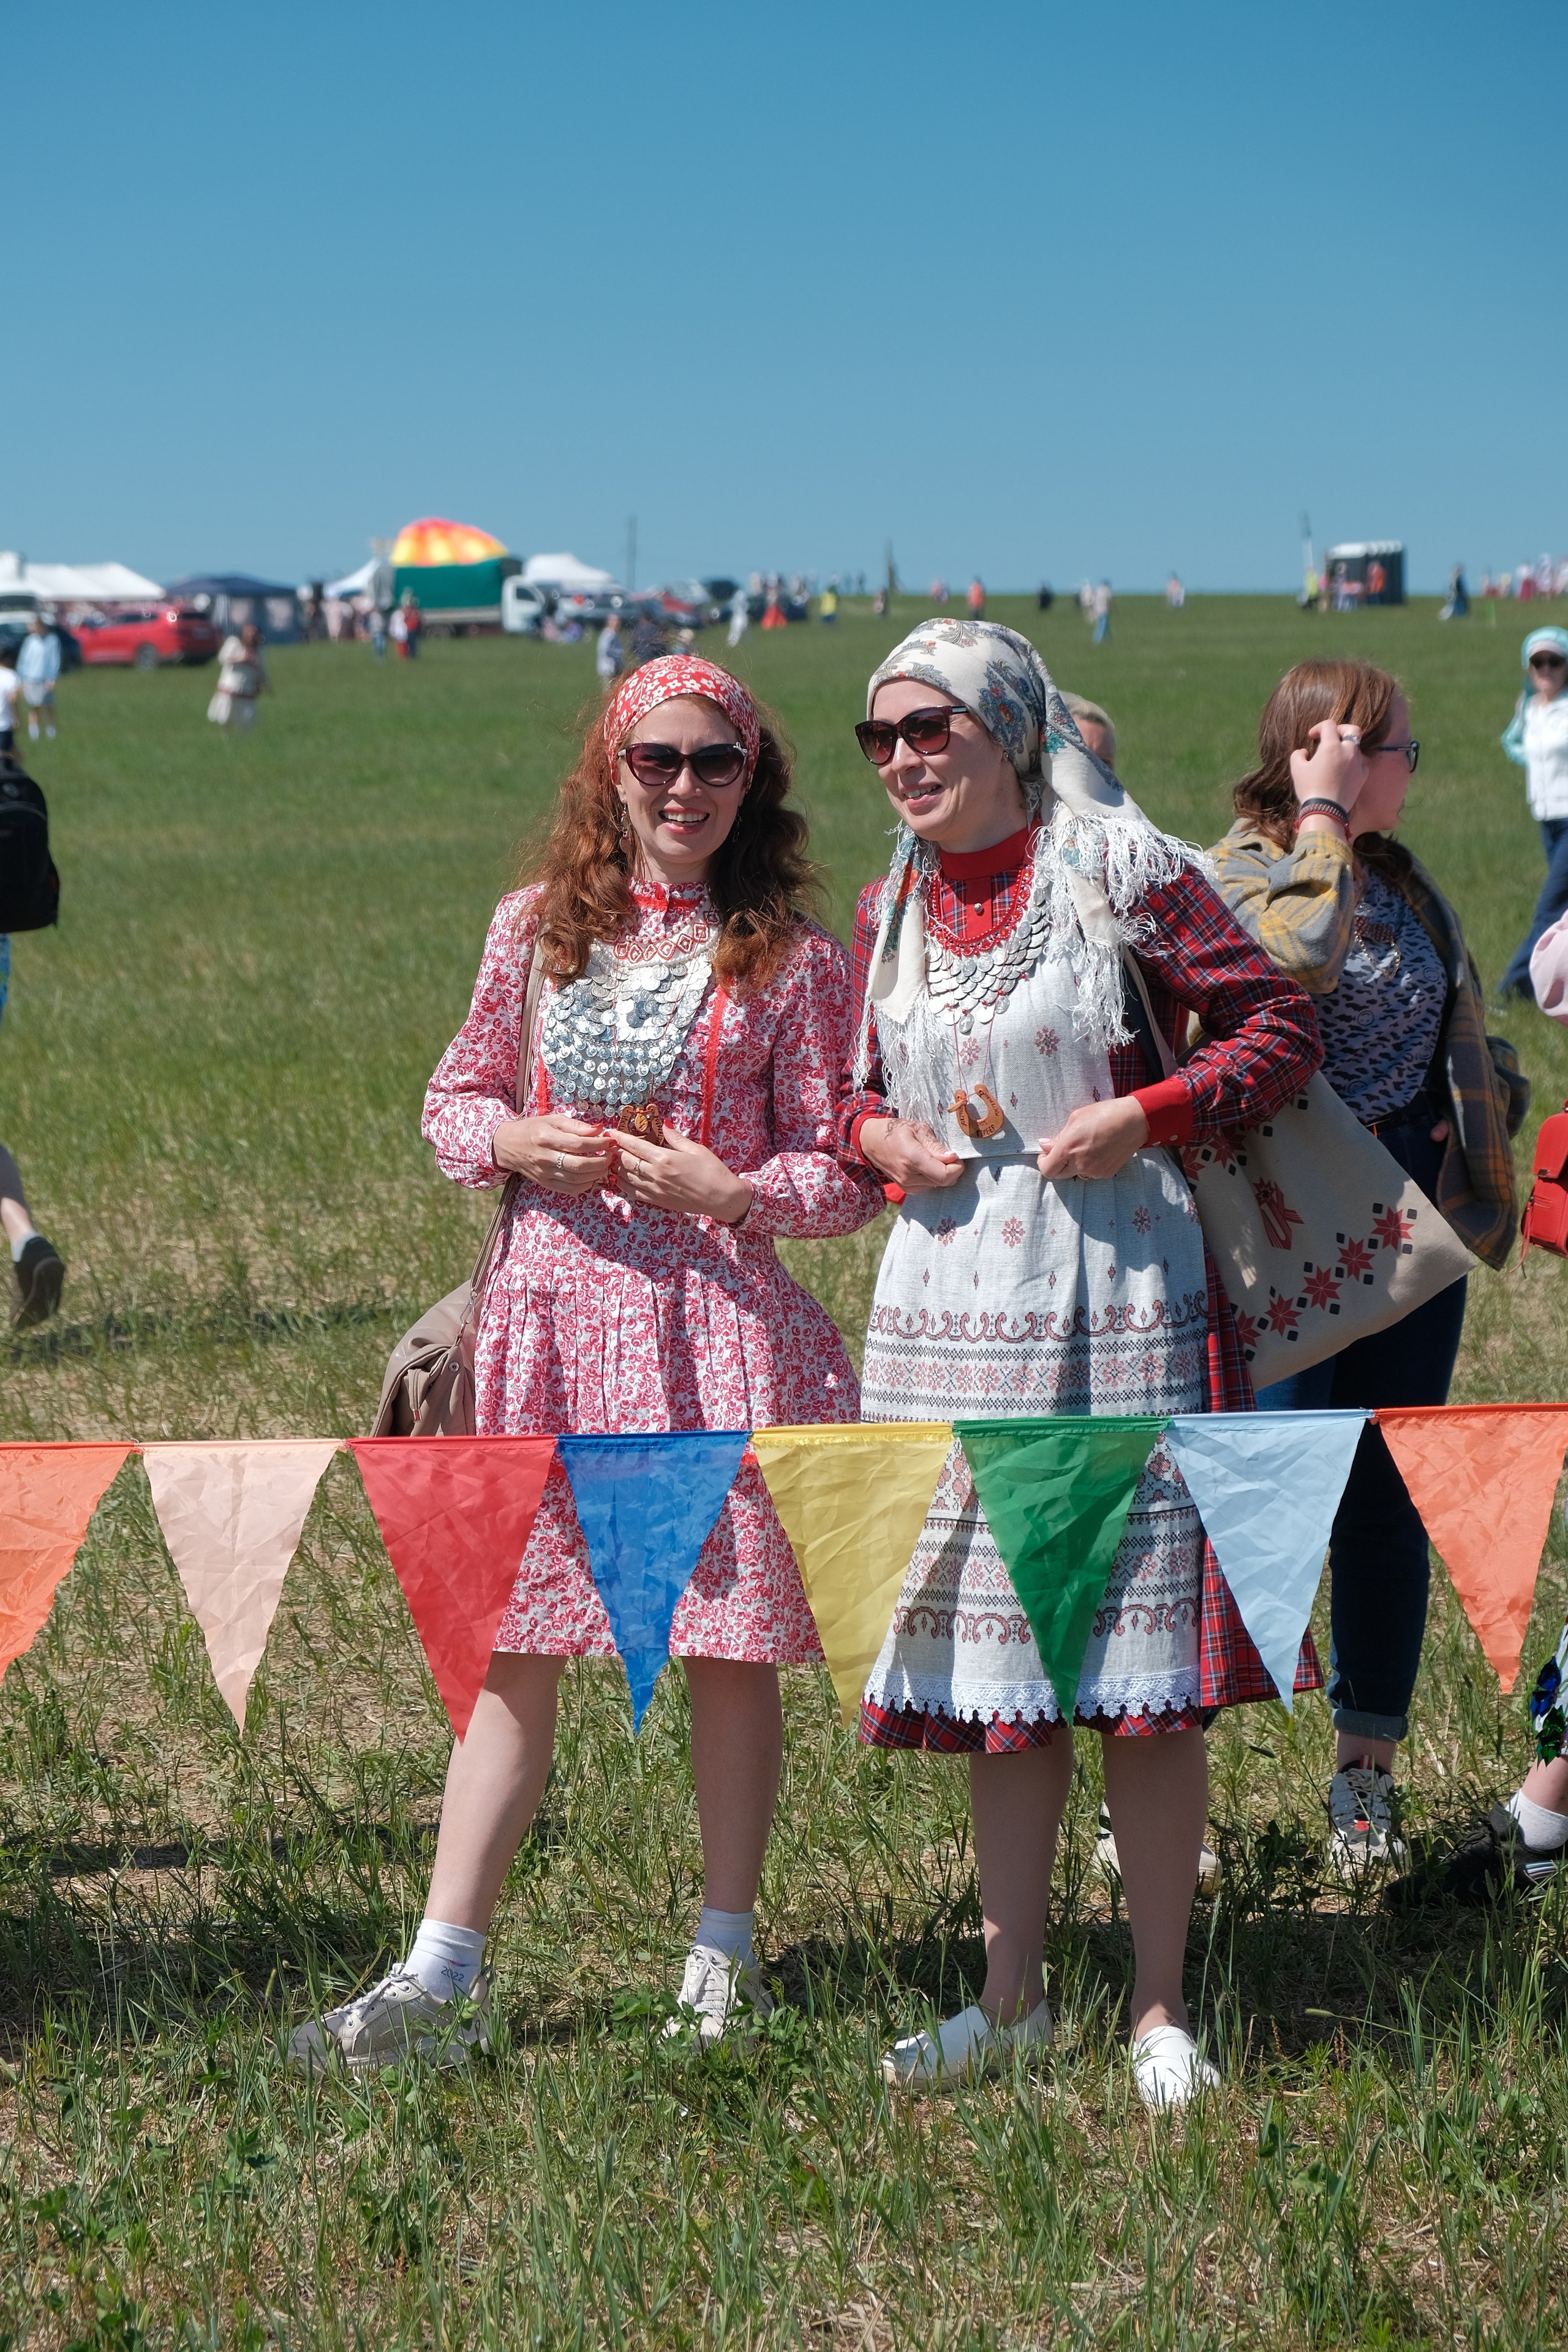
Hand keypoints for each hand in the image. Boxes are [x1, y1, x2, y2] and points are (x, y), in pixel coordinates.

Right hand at [492, 1113, 615, 1194]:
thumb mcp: (553, 1119)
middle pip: (579, 1165)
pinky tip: (592, 1176)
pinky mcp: (545, 1184)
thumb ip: (576, 1126)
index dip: (599, 1143)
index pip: (579, 1144)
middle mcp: (544, 1157)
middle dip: (601, 1162)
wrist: (508, 1145)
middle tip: (611, 1156)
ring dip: (596, 1174)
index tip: (610, 1140)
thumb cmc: (533, 1129)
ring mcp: (544, 1173)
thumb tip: (599, 1129)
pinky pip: (570, 1190)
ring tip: (604, 1165)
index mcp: (546, 1137)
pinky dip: (585, 1185)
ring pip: (577, 1180)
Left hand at [613, 1125, 753, 1223]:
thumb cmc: (713, 1172)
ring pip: (626, 1178)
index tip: (612, 1132)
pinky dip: (623, 1185)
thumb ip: (676, 1138)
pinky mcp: (657, 1202)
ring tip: (612, 1160)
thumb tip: (663, 1124)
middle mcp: (656, 1175)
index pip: (635, 1146)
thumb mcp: (696, 1149)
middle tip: (610, 1144)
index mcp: (665, 1159)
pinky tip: (620, 1179)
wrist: (722, 1199)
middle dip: (616, 1151)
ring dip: (616, 1168)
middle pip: (626, 1161)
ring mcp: (655, 1190)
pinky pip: (633, 1193)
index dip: (620, 1138)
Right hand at [859, 1117, 964, 1193]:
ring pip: (938, 1184)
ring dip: (942, 1172)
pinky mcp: (907, 1189)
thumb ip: (935, 1145)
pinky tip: (926, 1164)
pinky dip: (933, 1176)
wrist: (870, 1142)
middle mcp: (909, 1177)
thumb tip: (952, 1157)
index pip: (944, 1175)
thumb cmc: (894, 1131)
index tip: (956, 1156)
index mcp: (912, 1159)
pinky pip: (929, 1185)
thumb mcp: (917, 1129)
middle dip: (952, 1168)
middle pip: (944, 1181)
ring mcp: (907, 1186)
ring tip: (932, 1156)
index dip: (957, 1167)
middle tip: (947, 1154)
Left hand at [1036, 1097, 1148, 1181]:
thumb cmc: (1104, 1114)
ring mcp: (1094, 1171)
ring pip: (1075, 1173)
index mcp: (1069, 1148)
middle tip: (1062, 1151)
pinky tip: (1098, 1151)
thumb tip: (1045, 1145)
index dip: (1043, 1163)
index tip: (1046, 1154)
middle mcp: (1080, 1163)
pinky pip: (1090, 1173)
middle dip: (1057, 1165)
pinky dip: (1089, 1165)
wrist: (1134, 1121)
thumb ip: (1059, 1136)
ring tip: (1085, 1147)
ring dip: (1074, 1164)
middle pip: (1059, 1175)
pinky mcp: (1106, 1173)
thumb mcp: (1076, 1119)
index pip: (1047, 1169)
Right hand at [1289, 719, 1366, 828]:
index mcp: (1331, 747)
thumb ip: (1298, 755)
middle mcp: (1348, 751)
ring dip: (1345, 747)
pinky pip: (1360, 763)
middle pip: (1352, 729)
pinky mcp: (1362, 776)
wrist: (1326, 810)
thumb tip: (1303, 752)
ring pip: (1356, 747)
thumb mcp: (1297, 770)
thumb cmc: (1309, 788)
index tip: (1312, 737)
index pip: (1329, 725)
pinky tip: (1344, 770)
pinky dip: (1353, 762)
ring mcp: (1358, 763)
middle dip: (1341, 729)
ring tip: (1335, 757)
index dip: (1319, 727)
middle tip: (1332, 737)